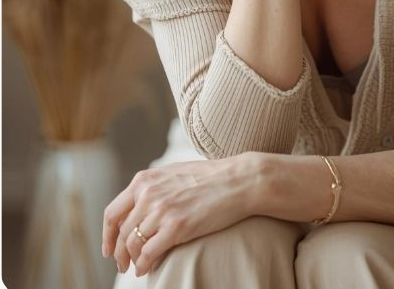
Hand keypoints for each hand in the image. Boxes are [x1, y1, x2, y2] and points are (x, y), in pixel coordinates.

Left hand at [102, 154, 257, 277]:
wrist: (237, 181)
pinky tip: (146, 269)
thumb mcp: (172, 174)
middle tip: (122, 265)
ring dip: (132, 261)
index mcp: (145, 180)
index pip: (112, 213)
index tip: (108, 249)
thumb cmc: (209, 178)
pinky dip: (143, 265)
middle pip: (121, 233)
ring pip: (133, 244)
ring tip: (137, 267)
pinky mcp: (176, 227)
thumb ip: (152, 188)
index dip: (107, 236)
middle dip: (119, 254)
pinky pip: (148, 253)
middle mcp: (148, 194)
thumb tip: (137, 208)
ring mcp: (161, 210)